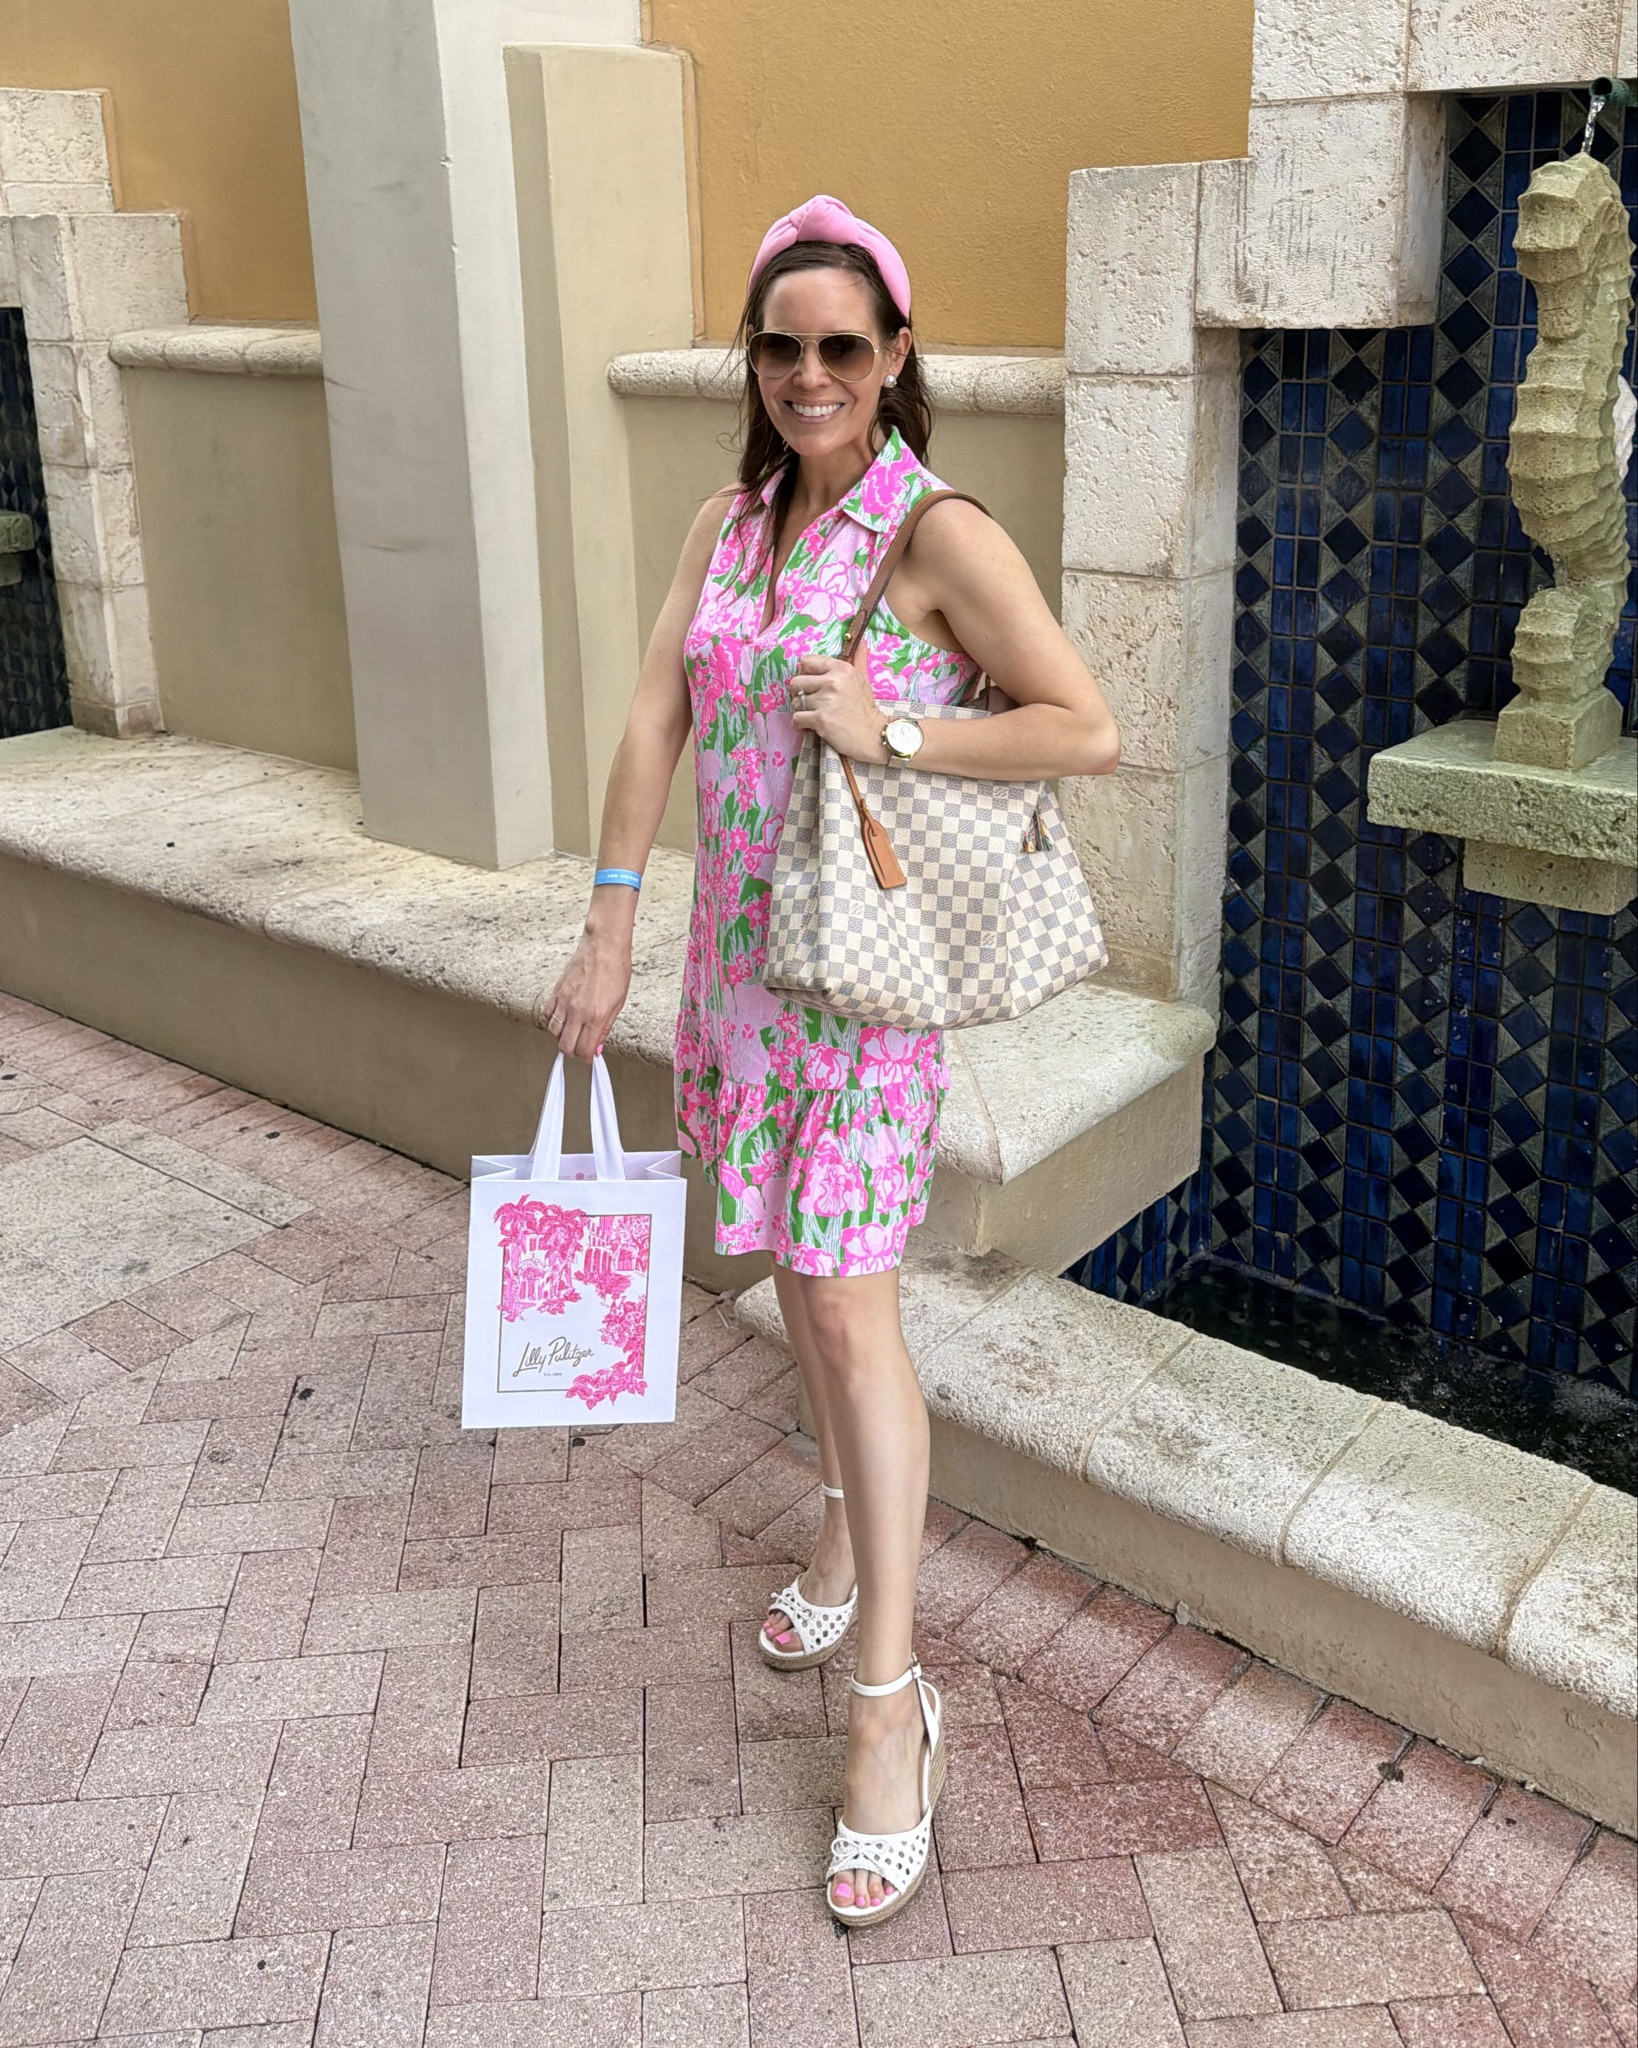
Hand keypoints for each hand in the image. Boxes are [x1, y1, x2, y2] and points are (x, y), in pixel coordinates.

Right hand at [535, 928, 631, 1060]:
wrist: (603, 946)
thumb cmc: (616, 970)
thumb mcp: (618, 1003)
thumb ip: (605, 1028)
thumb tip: (597, 1046)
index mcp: (596, 1016)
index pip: (583, 1050)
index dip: (586, 1058)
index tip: (588, 1058)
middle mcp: (577, 1012)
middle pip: (565, 1045)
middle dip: (573, 1052)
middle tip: (580, 1049)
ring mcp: (564, 1001)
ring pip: (553, 1032)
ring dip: (561, 1037)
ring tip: (571, 1034)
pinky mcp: (556, 991)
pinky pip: (547, 1014)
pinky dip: (552, 1021)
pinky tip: (561, 1019)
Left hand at [789, 655, 887, 763]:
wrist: (872, 735)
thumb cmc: (865, 709)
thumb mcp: (863, 680)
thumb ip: (859, 660)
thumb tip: (862, 641)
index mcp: (841, 669)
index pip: (807, 662)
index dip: (806, 674)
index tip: (812, 685)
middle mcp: (833, 681)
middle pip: (796, 682)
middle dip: (799, 694)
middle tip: (810, 702)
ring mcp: (826, 701)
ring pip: (796, 702)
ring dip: (801, 710)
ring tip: (813, 715)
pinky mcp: (820, 719)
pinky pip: (797, 718)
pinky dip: (800, 724)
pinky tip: (809, 726)